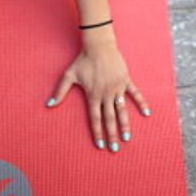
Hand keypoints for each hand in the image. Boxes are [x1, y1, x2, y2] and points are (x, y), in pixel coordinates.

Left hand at [46, 35, 150, 152]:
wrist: (99, 46)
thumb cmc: (83, 60)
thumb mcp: (69, 75)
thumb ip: (60, 91)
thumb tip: (49, 105)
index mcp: (93, 95)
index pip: (95, 118)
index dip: (97, 133)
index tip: (100, 145)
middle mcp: (106, 94)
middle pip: (109, 118)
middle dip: (112, 134)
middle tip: (114, 149)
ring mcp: (117, 88)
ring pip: (122, 110)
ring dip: (125, 125)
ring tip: (126, 138)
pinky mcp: (126, 80)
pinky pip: (135, 94)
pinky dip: (141, 103)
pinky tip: (146, 113)